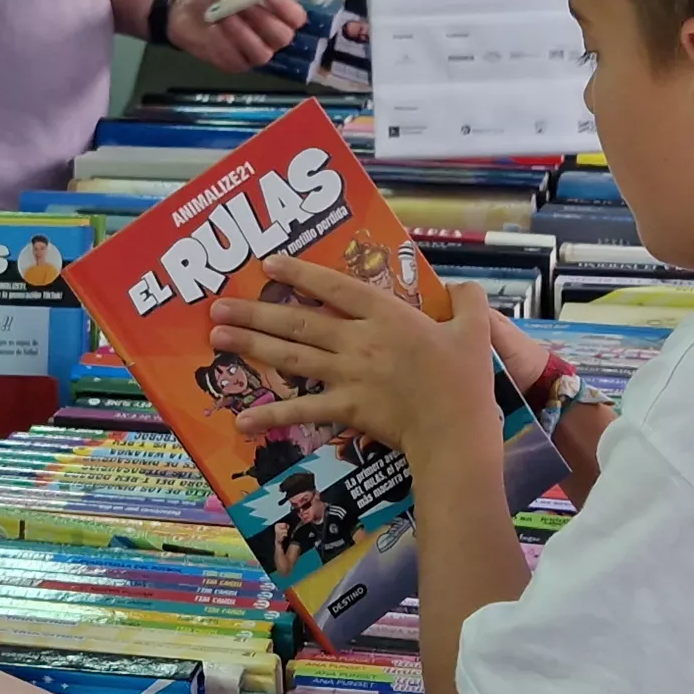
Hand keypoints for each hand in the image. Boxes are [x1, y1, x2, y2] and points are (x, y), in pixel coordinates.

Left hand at [172, 0, 306, 73]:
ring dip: (242, 33)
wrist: (187, 11)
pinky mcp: (235, 65)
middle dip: (262, 20)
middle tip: (241, 6)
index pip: (296, 18)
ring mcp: (254, 54)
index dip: (286, 8)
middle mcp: (270, 37)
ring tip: (223, 17)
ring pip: (262, 54)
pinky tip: (213, 30)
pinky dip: (223, 44)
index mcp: (276, 14)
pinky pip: (236, 61)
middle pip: (283, 38)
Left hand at [210, 255, 503, 468]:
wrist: (455, 430)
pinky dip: (272, 415)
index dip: (299, 272)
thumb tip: (462, 286)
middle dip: (256, 311)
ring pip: (291, 356)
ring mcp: (348, 375)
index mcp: (387, 315)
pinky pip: (302, 411)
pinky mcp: (346, 408)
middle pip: (299, 321)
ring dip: (252, 344)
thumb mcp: (475, 329)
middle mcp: (359, 340)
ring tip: (218, 336)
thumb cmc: (466, 380)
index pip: (334, 287)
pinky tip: (242, 419)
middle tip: (218, 306)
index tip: (269, 263)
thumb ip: (467, 301)